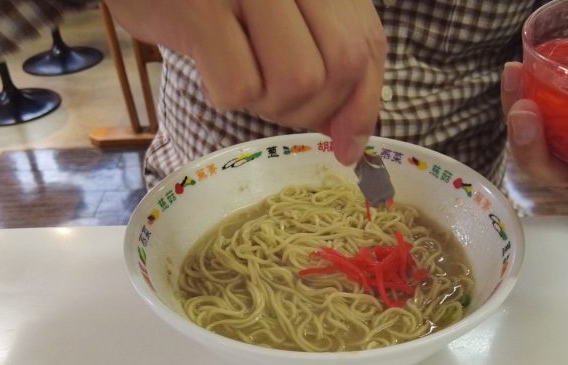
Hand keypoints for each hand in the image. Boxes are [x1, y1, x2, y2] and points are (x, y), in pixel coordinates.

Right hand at [104, 0, 386, 164]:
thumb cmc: (211, 1)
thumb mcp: (282, 20)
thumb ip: (326, 64)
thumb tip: (351, 142)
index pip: (366, 46)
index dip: (361, 106)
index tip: (346, 147)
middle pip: (341, 67)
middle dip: (311, 108)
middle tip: (272, 100)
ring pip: (298, 80)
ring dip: (268, 102)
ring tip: (239, 76)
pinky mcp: (200, 9)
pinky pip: (239, 86)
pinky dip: (224, 94)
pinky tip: (207, 68)